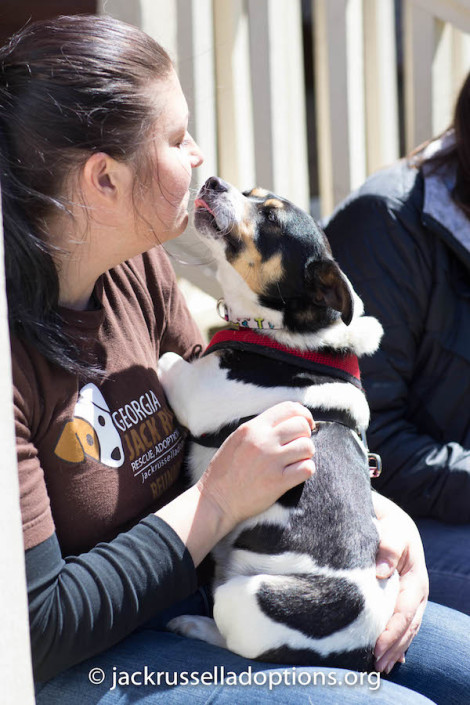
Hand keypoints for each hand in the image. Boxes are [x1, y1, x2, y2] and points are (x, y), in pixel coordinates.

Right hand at [197, 402, 314, 530]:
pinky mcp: (278, 482)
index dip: (304, 415)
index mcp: (253, 428)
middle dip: (305, 435)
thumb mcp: (236, 439)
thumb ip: (259, 428)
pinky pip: (307, 468)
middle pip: (301, 425)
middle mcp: (263, 441)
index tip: (306, 425)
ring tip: (296, 461)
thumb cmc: (225, 471)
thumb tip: (286, 421)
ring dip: (306, 454)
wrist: (216, 500)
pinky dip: (306, 470)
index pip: (289, 408)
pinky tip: (296, 473)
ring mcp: (271, 461)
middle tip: (298, 446)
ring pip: (307, 446)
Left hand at [372, 493, 428, 673]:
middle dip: (394, 648)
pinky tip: (389, 656)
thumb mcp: (392, 529)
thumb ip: (388, 547)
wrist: (391, 518)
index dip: (391, 633)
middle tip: (376, 667)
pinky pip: (401, 622)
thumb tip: (382, 572)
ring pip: (406, 628)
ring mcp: (411, 596)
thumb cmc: (389, 523)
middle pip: (407, 626)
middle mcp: (417, 591)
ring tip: (379, 666)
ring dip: (395, 648)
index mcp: (416, 579)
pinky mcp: (401, 597)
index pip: (404, 613)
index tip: (376, 648)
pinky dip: (395, 640)